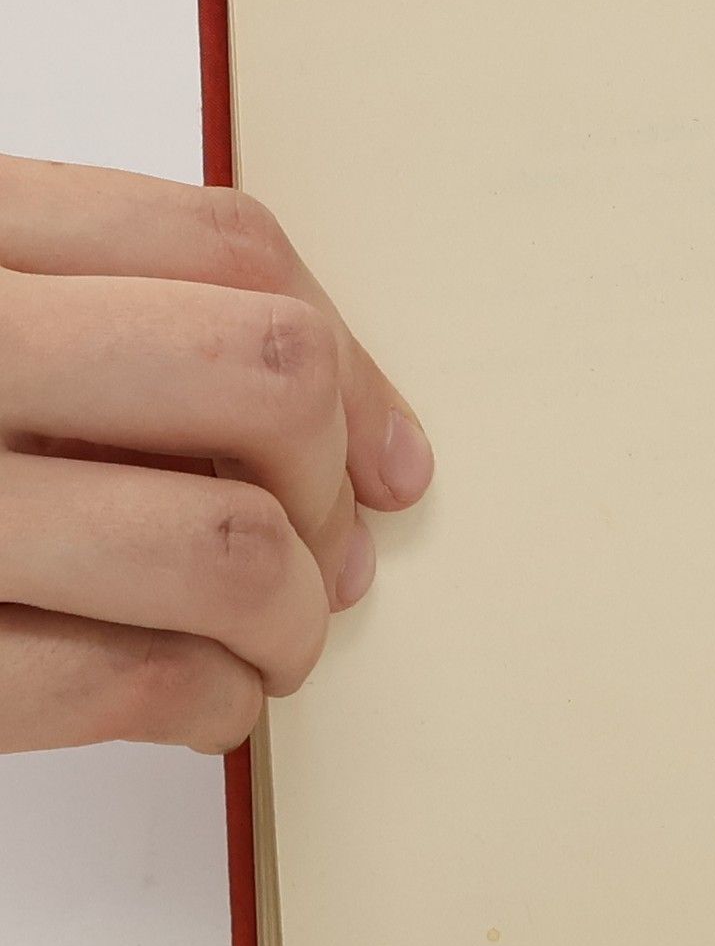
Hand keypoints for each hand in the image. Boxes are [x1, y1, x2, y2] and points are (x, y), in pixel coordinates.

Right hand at [0, 156, 432, 753]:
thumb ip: (94, 316)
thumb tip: (358, 447)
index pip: (222, 243)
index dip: (353, 363)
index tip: (390, 461)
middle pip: (258, 374)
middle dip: (326, 481)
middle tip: (323, 549)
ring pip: (222, 542)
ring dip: (294, 616)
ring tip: (274, 640)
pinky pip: (130, 680)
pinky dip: (214, 702)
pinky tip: (205, 702)